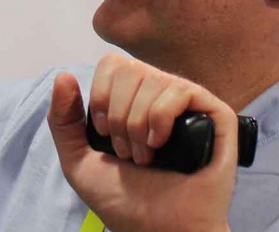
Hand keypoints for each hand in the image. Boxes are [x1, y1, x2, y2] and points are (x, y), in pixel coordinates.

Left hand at [48, 55, 236, 231]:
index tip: (104, 133)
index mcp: (134, 99)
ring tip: (145, 156)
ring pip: (154, 79)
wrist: (159, 231)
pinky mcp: (216, 114)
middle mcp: (162, 95)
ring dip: (138, 124)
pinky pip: (181, 90)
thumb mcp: (78, 161)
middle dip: (118, 115)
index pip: (113, 64)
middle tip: (127, 151)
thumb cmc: (125, 203)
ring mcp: (190, 104)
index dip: (102, 96)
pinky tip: (161, 144)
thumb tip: (64, 76)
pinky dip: (161, 118)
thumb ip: (62, 120)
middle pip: (130, 69)